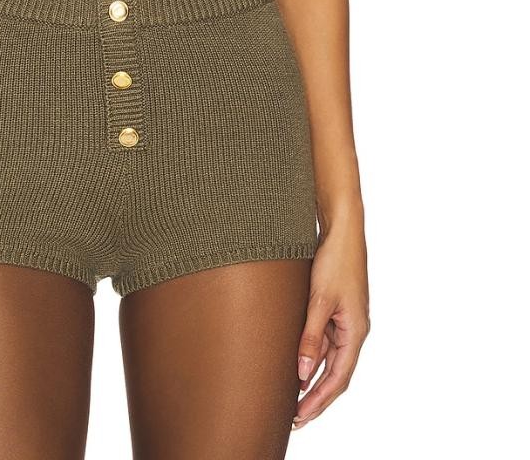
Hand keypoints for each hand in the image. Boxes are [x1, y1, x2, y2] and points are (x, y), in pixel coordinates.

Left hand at [291, 216, 369, 429]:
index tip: (300, 418)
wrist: (342, 229)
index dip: (319, 400)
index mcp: (356, 331)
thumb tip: (301, 372)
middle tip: (293, 418)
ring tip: (291, 398)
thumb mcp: (319, 300)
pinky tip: (295, 365)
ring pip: (329, 359)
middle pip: (335, 374)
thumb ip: (310, 337)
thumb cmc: (335, 260)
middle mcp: (353, 330)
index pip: (338, 378)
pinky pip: (324, 341)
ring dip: (311, 378)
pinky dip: (311, 356)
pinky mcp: (335, 309)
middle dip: (315, 397)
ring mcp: (345, 320)